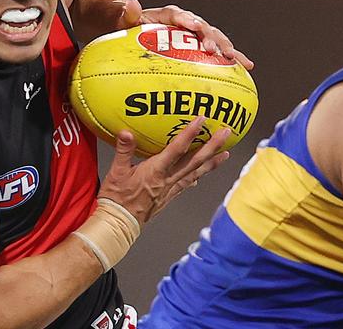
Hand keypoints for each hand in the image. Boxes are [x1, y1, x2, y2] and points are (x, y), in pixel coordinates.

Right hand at [98, 116, 229, 224]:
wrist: (120, 222)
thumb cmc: (117, 198)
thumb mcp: (116, 172)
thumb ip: (123, 150)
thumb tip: (126, 133)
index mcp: (156, 171)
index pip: (177, 149)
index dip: (190, 133)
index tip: (201, 120)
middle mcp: (168, 180)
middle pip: (195, 161)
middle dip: (212, 146)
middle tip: (226, 133)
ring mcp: (171, 189)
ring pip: (196, 173)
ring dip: (212, 162)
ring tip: (225, 153)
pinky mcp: (170, 196)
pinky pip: (189, 183)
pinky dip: (199, 176)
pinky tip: (203, 172)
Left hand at [118, 0, 253, 69]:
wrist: (137, 31)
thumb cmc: (128, 28)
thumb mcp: (123, 21)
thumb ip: (127, 14)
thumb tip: (131, 2)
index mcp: (166, 15)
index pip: (177, 15)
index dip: (186, 19)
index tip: (193, 26)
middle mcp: (185, 21)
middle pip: (200, 26)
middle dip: (209, 36)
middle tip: (213, 50)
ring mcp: (195, 33)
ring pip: (214, 37)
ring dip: (224, 47)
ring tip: (234, 59)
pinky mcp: (201, 44)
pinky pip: (218, 50)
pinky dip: (232, 57)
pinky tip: (247, 67)